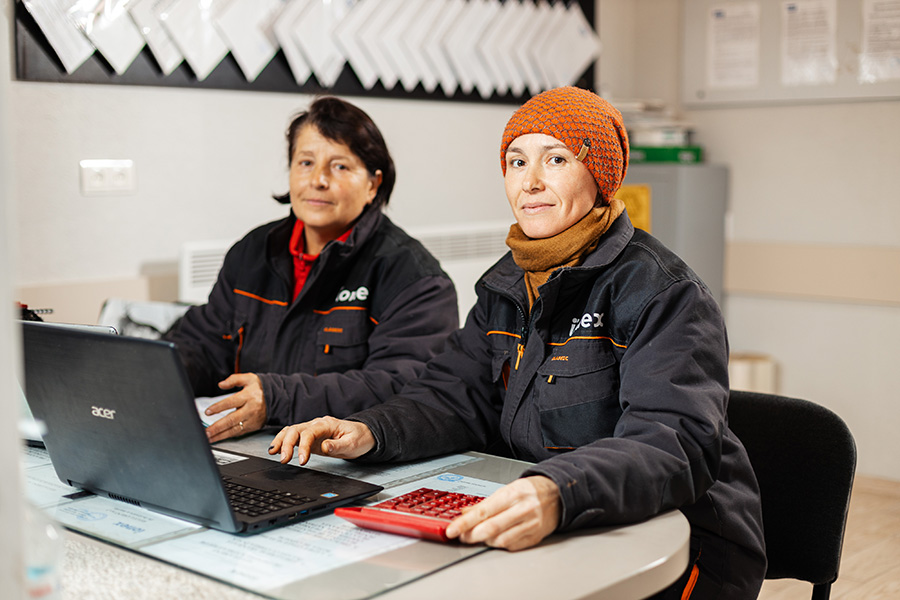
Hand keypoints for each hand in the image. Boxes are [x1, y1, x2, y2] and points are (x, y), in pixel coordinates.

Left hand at [204, 373, 266, 442]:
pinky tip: (219, 438)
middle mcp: (251, 409)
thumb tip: (221, 384)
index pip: (231, 402)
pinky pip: (239, 433)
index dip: (218, 407)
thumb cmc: (260, 389)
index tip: (208, 412)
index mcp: (249, 396)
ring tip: (209, 438)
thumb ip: (234, 379)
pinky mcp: (253, 426)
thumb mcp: (249, 378)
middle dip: (217, 427)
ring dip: (220, 435)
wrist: (277, 398)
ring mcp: (252, 419)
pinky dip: (228, 436)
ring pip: (235, 429)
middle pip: (232, 419)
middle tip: (206, 432)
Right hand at [269, 417, 375, 464]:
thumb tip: (324, 446)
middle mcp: (316, 425)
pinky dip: (283, 441)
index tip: (302, 461)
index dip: (304, 447)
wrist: (363, 435)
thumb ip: (338, 445)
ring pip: (291, 431)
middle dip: (287, 444)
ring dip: (281, 441)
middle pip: (296, 430)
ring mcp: (311, 430)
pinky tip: (276, 449)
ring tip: (273, 452)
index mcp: (327, 424)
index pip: (310, 433)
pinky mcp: (309, 438)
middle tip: (284, 460)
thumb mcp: (353, 443)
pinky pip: (293, 437)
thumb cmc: (359, 438)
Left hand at [445, 476, 560, 550]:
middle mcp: (522, 509)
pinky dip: (499, 544)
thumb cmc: (531, 490)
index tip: (452, 529)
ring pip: (500, 540)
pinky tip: (494, 539)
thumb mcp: (507, 489)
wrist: (558, 494)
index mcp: (513, 494)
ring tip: (479, 536)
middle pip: (490, 528)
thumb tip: (465, 513)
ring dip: (484, 540)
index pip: (483, 511)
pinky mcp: (534, 537)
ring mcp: (530, 525)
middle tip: (462, 536)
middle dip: (471, 535)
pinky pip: (511, 546)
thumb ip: (486, 503)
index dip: (464, 523)